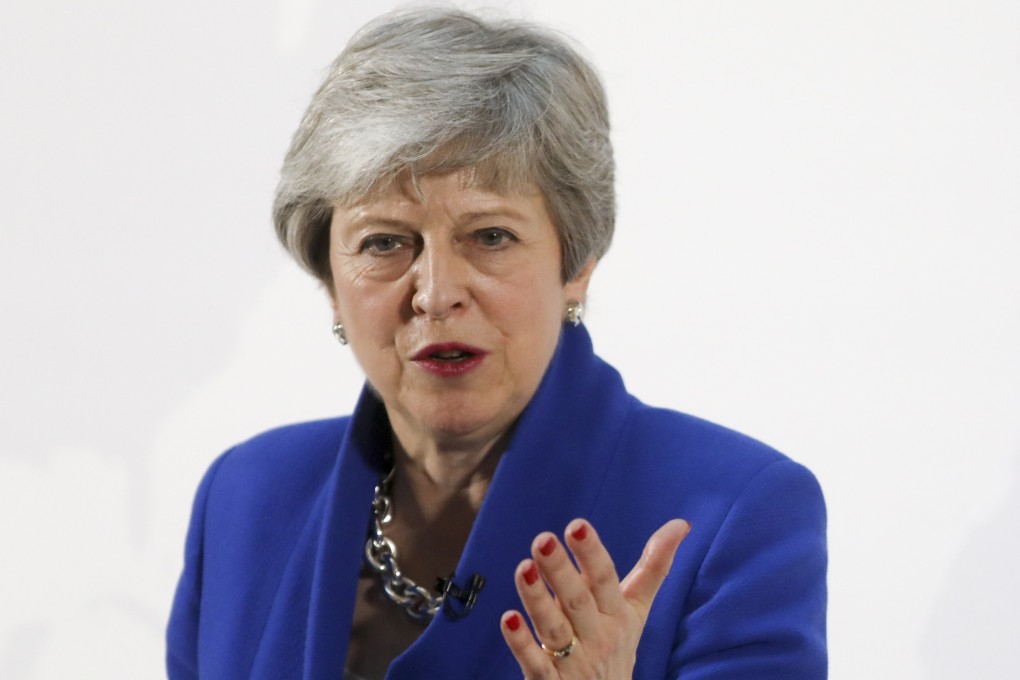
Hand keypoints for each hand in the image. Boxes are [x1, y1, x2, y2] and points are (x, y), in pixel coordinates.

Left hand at [500, 518, 690, 678]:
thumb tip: (681, 523)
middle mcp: (597, 636)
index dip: (591, 553)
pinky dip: (522, 644)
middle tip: (543, 539)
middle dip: (560, 570)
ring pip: (554, 629)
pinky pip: (536, 664)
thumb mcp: (637, 610)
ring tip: (523, 568)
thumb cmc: (617, 647)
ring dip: (537, 599)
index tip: (577, 525)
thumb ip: (653, 567)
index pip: (605, 579)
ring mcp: (574, 661)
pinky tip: (507, 620)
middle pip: (578, 601)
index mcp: (617, 614)